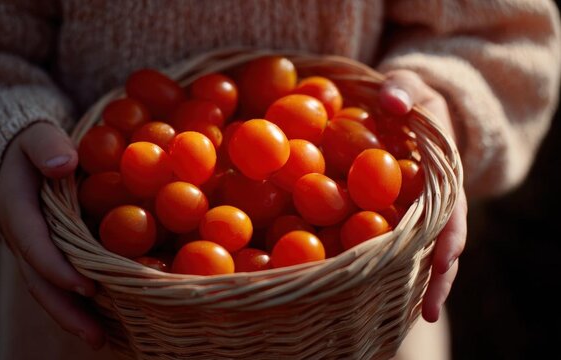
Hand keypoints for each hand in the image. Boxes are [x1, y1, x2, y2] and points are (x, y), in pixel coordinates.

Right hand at [0, 122, 105, 347]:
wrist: (18, 159)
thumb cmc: (33, 146)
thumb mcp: (36, 137)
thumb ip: (46, 146)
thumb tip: (64, 164)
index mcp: (20, 212)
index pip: (35, 246)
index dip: (57, 268)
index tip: (86, 286)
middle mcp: (25, 240)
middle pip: (41, 282)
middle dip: (67, 310)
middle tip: (96, 336)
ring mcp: (37, 252)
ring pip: (51, 290)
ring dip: (74, 317)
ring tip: (103, 341)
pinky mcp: (52, 255)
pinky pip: (64, 282)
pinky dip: (81, 304)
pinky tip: (110, 320)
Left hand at [380, 70, 467, 322]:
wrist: (410, 109)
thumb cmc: (409, 97)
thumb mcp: (410, 86)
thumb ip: (402, 90)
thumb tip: (393, 103)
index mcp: (442, 172)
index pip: (451, 209)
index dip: (448, 236)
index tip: (443, 262)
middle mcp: (436, 198)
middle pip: (442, 242)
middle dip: (437, 277)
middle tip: (425, 313)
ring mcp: (419, 210)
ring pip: (420, 251)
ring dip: (416, 282)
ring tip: (409, 319)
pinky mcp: (399, 215)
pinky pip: (394, 242)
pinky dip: (387, 265)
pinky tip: (370, 291)